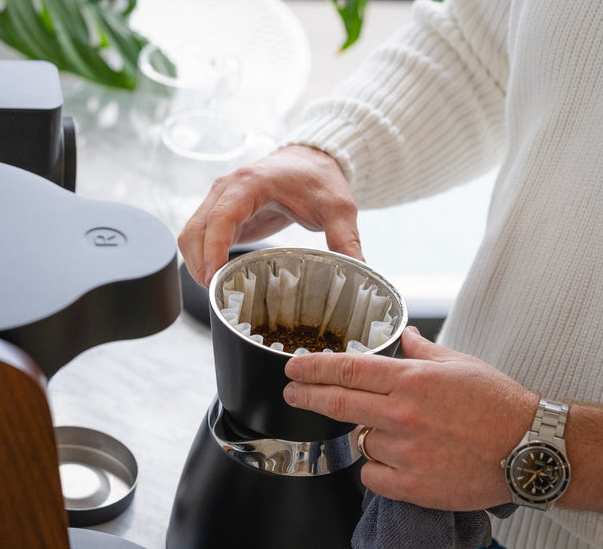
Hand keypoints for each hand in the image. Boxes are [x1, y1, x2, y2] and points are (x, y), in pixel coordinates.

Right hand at [177, 144, 363, 286]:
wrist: (310, 160)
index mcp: (251, 183)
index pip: (220, 217)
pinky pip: (198, 237)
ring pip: (189, 235)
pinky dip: (200, 259)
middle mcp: (226, 189)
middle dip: (200, 265)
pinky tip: (216, 279)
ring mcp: (219, 200)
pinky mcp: (220, 213)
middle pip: (195, 230)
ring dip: (195, 264)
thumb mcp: (338, 207)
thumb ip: (346, 238)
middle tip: (217, 296)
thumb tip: (360, 270)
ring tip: (215, 292)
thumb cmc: (319, 178)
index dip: (213, 249)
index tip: (215, 278)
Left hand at [282, 327, 538, 510]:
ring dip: (363, 435)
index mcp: (411, 380)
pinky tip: (393, 461)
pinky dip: (375, 468)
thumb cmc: (498, 405)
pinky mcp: (413, 485)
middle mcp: (402, 414)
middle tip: (291, 393)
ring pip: (359, 441)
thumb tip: (405, 336)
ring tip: (390, 434)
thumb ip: (423, 351)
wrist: (531, 449)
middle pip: (336, 402)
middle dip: (305, 396)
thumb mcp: (460, 364)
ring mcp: (405, 451)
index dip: (312, 367)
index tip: (293, 368)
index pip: (347, 369)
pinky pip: (371, 476)